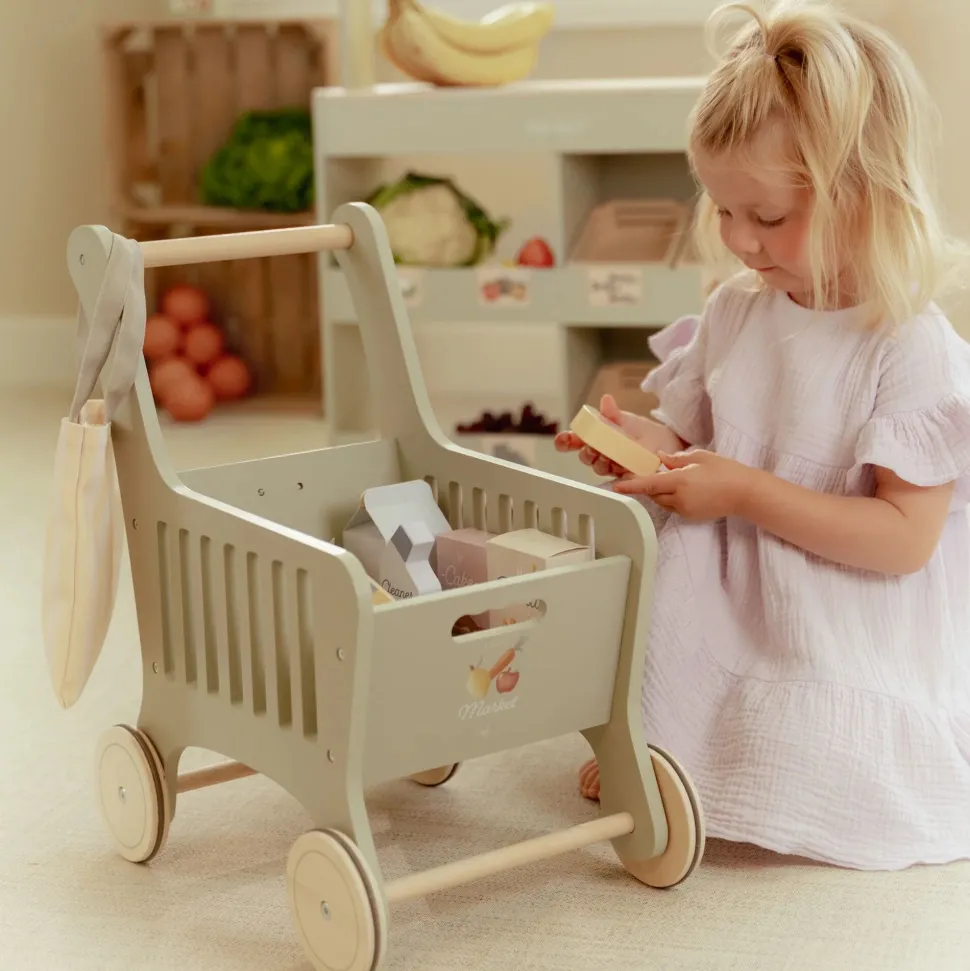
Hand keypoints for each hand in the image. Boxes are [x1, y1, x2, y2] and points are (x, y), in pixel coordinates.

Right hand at [554, 394, 661, 477]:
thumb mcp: (626, 419)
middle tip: (592, 447)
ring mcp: (611, 465)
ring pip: (598, 467)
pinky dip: (616, 472)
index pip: (573, 441)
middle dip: (586, 453)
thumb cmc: (640, 431)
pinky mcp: (624, 476)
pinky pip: (615, 478)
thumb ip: (613, 413)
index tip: (563, 440)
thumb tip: (606, 400)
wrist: (664, 443)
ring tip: (608, 456)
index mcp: (595, 437)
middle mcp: (600, 453)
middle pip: (584, 456)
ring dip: (600, 462)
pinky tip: (619, 467)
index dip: (565, 441)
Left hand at [612, 449, 754, 520]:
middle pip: (653, 493)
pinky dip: (671, 499)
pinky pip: (673, 507)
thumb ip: (676, 459)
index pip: (649, 484)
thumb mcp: (700, 457)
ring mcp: (685, 509)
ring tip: (674, 479)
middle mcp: (680, 498)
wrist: (745, 493)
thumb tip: (660, 459)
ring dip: (660, 492)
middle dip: (649, 484)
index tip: (616, 487)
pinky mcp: (690, 516)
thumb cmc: (726, 471)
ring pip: (662, 502)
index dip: (631, 486)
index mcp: (680, 481)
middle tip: (652, 472)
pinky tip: (684, 489)